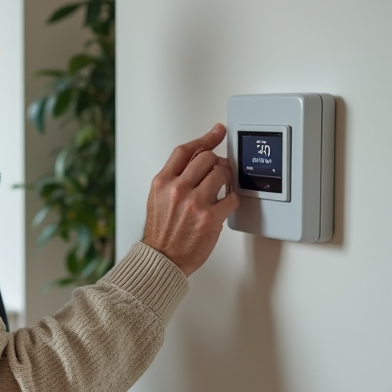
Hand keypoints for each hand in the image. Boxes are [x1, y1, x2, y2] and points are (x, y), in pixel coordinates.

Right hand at [142, 124, 239, 274]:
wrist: (162, 259)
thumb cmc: (162, 232)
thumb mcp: (158, 198)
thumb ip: (175, 178)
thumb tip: (196, 160)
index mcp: (162, 182)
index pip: (185, 150)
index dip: (204, 139)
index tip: (217, 132)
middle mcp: (177, 189)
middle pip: (207, 158)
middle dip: (217, 162)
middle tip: (220, 169)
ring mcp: (194, 203)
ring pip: (222, 173)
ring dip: (227, 178)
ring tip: (223, 187)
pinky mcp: (210, 218)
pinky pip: (232, 198)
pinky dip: (232, 200)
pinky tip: (225, 204)